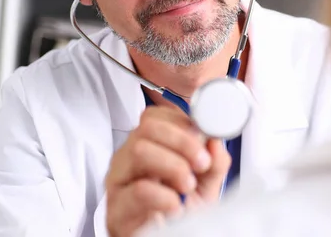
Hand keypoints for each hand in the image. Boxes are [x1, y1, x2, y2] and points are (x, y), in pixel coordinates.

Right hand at [105, 104, 230, 236]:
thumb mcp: (206, 183)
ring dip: (173, 166)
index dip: (184, 124)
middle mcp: (129, 159)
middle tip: (201, 163)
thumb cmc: (182, 212)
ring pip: (138, 151)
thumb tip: (215, 141)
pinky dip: (165, 196)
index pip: (156, 116)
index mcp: (148, 147)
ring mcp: (119, 183)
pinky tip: (176, 207)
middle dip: (182, 142)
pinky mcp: (116, 211)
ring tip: (188, 186)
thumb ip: (214, 160)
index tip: (205, 142)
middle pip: (147, 128)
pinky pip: (138, 190)